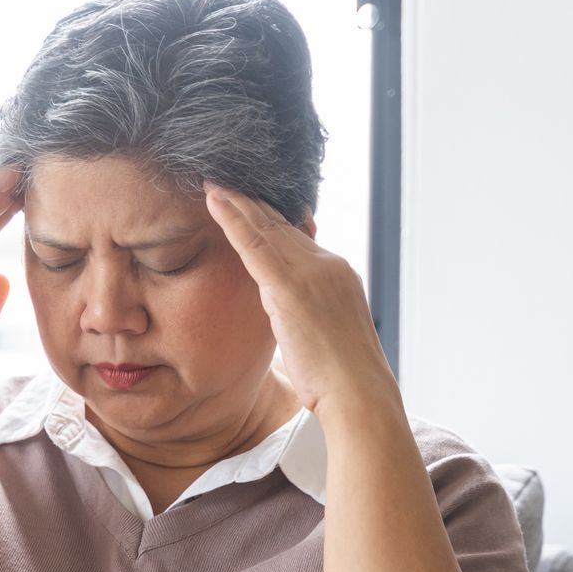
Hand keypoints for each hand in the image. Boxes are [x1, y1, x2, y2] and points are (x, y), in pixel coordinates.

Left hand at [203, 184, 397, 417]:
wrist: (359, 392)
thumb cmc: (340, 380)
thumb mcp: (324, 335)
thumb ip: (303, 313)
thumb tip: (284, 307)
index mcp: (337, 274)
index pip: (299, 238)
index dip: (271, 219)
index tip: (252, 202)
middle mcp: (327, 264)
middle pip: (282, 226)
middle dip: (253, 203)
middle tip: (227, 179)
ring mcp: (311, 271)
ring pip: (266, 227)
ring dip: (237, 202)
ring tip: (213, 182)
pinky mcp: (291, 286)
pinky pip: (254, 243)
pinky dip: (232, 219)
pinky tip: (214, 200)